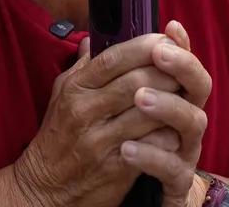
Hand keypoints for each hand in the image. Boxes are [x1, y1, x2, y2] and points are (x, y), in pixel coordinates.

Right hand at [14, 33, 183, 206]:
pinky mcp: (116, 168)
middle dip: (167, 71)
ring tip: (184, 95)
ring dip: (173, 101)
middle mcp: (86, 112)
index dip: (144, 45)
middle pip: (137, 81)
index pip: (113, 57)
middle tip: (182, 69)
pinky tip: (175, 128)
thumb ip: (81, 67)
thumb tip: (94, 38)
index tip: (164, 40)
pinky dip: (169, 133)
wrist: (44, 190)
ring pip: (149, 112)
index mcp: (75, 89)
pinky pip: (153, 144)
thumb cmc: (57, 138)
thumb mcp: (61, 96)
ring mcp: (101, 141)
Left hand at [122, 21, 211, 206]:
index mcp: (173, 96)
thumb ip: (111, 76)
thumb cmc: (127, 144)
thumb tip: (92, 42)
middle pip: (199, 86)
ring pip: (193, 122)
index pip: (184, 64)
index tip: (169, 28)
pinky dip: (151, 156)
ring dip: (168, 106)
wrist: (129, 197)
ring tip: (141, 98)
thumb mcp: (116, 107)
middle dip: (182, 66)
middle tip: (160, 54)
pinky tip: (127, 148)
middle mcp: (185, 120)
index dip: (181, 45)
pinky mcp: (177, 181)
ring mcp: (185, 150)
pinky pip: (170, 168)